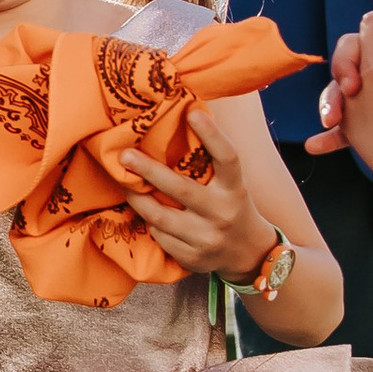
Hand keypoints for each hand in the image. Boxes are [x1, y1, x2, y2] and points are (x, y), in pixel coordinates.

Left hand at [117, 105, 283, 280]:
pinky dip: (151, 223)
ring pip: (160, 217)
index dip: (213, 135)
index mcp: (235, 189)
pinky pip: (159, 236)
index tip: (193, 113)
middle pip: (181, 189)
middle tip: (125, 155)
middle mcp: (223, 213)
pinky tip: (149, 214)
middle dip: (149, 171)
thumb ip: (209, 162)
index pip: (227, 158)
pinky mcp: (193, 258)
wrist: (248, 253)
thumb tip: (183, 117)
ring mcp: (207, 238)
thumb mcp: (230, 184)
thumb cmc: (230, 206)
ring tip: (124, 183)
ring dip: (137, 199)